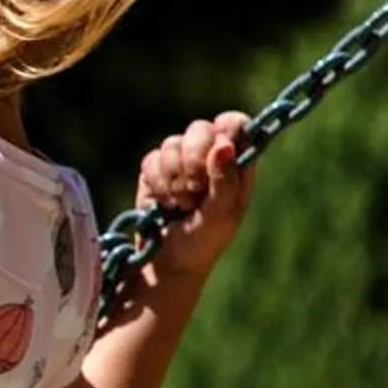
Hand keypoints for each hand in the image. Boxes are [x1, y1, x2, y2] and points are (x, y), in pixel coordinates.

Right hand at [134, 112, 254, 280]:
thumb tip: (223, 145)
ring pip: (171, 143)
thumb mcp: (222, 214)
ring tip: (181, 204)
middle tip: (195, 188)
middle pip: (200, 128)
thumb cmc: (204, 241)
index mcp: (235, 162)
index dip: (227, 129)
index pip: (236, 124)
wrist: (167, 263)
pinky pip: (151, 160)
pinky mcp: (153, 171)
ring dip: (174, 177)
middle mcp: (207, 156)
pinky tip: (164, 204)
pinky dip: (158, 184)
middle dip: (193, 159)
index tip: (218, 149)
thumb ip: (225, 180)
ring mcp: (179, 161)